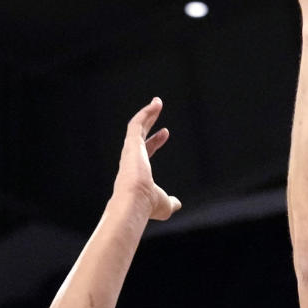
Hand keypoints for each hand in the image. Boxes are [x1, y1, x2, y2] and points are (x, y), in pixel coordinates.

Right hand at [113, 98, 181, 219]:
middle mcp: (131, 159)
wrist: (135, 202)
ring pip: (136, 126)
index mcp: (137, 171)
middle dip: (148, 120)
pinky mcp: (131, 143)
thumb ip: (171, 202)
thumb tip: (177, 203)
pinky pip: (136, 124)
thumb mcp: (165, 205)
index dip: (156, 141)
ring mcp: (130, 150)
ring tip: (157, 101)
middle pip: (139, 135)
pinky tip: (156, 105)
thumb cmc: (148, 206)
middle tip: (157, 107)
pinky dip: (146, 113)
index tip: (166, 132)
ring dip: (147, 113)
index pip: (146, 151)